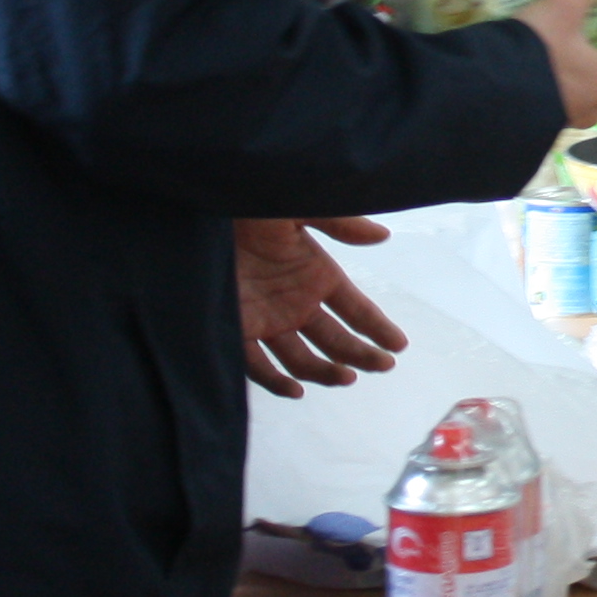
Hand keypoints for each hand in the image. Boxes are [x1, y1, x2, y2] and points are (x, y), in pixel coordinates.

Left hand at [235, 216, 405, 399]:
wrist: (197, 212)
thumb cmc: (250, 206)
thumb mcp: (299, 209)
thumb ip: (340, 223)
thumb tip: (382, 234)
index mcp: (317, 275)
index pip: (355, 309)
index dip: (376, 327)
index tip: (399, 345)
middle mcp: (296, 303)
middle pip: (335, 339)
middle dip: (361, 354)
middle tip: (382, 365)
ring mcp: (268, 320)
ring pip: (302, 358)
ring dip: (325, 371)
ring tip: (345, 377)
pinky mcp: (237, 330)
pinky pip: (257, 365)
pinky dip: (276, 381)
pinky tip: (297, 390)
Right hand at [510, 0, 596, 123]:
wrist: (482, 96)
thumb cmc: (537, 53)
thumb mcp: (564, 8)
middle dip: (584, 39)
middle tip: (569, 11)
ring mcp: (568, 116)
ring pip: (572, 77)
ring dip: (562, 57)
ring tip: (546, 29)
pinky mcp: (539, 120)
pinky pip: (548, 90)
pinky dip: (543, 74)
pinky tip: (527, 54)